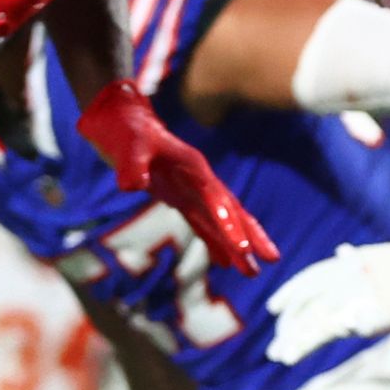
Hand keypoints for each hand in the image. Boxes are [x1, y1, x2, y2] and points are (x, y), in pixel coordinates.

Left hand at [78, 80, 274, 273]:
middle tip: (271, 260)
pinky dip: (212, 241)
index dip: (230, 224)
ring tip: (252, 272)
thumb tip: (133, 186)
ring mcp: (189, 189)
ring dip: (234, 245)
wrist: (118, 117)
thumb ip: (131, 165)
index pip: (217, 200)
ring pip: (218, 221)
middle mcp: (197, 180)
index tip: (243, 247)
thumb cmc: (125, 129)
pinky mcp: (177, 197)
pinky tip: (223, 262)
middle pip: (230, 211)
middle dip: (250, 235)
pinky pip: (200, 223)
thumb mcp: (127, 144)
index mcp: (193, 167)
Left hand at [267, 227, 389, 363]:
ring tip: (279, 353)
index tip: (278, 305)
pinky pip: (322, 330)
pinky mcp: (363, 313)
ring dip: (293, 335)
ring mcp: (358, 289)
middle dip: (292, 316)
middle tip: (278, 334)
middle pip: (310, 294)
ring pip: (312, 313)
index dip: (297, 290)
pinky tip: (289, 355)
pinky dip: (302, 343)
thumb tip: (388, 288)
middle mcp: (355, 269)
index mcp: (368, 257)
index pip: (320, 273)